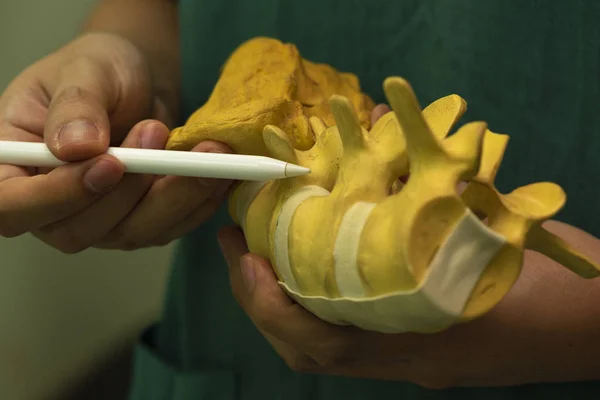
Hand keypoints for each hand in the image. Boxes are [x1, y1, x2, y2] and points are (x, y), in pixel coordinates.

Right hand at [0, 32, 231, 251]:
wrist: (137, 81)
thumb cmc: (99, 70)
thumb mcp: (83, 70)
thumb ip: (75, 105)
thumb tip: (75, 148)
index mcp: (14, 165)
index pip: (12, 205)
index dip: (55, 197)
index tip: (107, 164)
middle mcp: (51, 203)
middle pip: (77, 229)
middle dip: (128, 190)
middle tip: (155, 134)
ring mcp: (97, 219)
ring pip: (130, 234)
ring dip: (172, 197)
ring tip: (201, 151)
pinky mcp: (138, 221)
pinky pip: (167, 228)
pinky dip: (195, 203)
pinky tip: (218, 175)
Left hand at [219, 225, 599, 388]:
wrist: (599, 326)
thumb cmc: (561, 291)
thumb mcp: (503, 237)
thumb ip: (440, 192)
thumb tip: (384, 132)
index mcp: (421, 344)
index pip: (326, 345)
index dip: (276, 306)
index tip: (249, 260)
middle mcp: (407, 357)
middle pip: (313, 351)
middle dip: (262, 301)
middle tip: (237, 248)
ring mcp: (411, 353)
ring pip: (326, 344)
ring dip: (284, 300)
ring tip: (257, 252)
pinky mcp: (418, 341)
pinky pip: (350, 330)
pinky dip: (318, 297)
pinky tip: (309, 260)